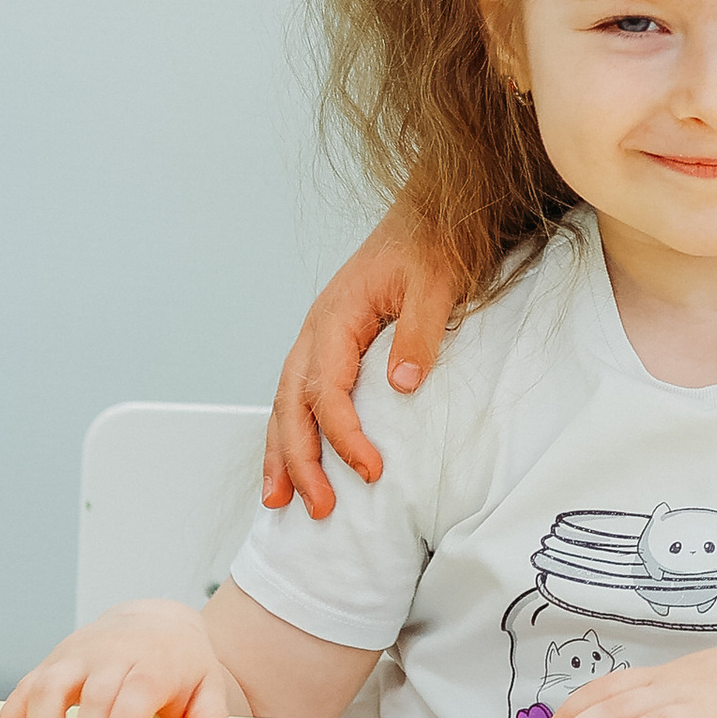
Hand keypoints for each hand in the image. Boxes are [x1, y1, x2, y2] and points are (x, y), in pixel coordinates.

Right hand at [0, 603, 235, 717]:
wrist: (153, 620)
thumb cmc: (179, 663)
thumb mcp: (205, 685)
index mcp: (153, 659)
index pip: (137, 687)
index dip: (123, 717)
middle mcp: (111, 653)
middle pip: (93, 695)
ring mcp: (76, 657)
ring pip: (50, 688)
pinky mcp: (50, 665)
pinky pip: (24, 689)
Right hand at [261, 209, 462, 515]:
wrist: (435, 209)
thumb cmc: (436, 242)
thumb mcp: (437, 283)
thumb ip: (420, 333)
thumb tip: (403, 385)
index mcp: (337, 315)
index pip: (327, 390)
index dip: (344, 436)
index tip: (371, 471)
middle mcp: (318, 328)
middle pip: (293, 404)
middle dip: (298, 460)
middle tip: (316, 508)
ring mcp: (320, 336)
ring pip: (287, 402)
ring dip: (282, 452)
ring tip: (279, 501)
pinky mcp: (333, 343)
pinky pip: (301, 392)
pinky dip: (293, 430)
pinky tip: (295, 459)